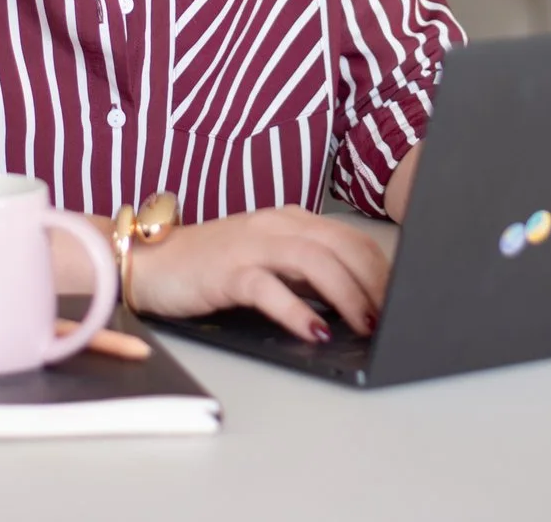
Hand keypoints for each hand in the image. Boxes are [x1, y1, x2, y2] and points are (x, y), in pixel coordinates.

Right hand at [127, 206, 390, 341]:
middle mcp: (275, 225)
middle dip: (374, 282)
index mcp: (290, 219)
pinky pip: (268, 288)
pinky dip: (296, 310)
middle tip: (391, 317)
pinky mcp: (226, 271)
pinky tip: (314, 332)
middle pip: (341, 246)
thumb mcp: (267, 261)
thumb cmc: (210, 265)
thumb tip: (352, 300)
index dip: (380, 269)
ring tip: (364, 325)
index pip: (350, 237)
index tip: (400, 298)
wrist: (150, 263)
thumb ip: (305, 273)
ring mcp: (250, 245)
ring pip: (313, 261)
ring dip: (347, 295)